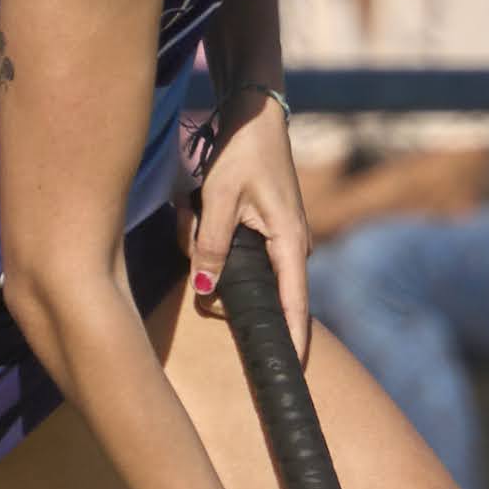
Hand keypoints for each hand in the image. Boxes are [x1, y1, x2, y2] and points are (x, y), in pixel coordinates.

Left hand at [185, 96, 309, 351]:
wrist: (254, 115)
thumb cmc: (242, 153)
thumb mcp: (220, 199)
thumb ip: (212, 247)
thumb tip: (206, 292)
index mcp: (289, 242)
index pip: (294, 306)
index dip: (292, 341)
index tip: (289, 373)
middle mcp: (292, 247)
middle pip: (256, 289)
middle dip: (218, 275)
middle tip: (194, 222)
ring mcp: (280, 239)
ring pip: (239, 269)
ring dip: (207, 243)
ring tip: (193, 202)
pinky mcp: (266, 230)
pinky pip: (236, 251)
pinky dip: (211, 234)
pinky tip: (197, 204)